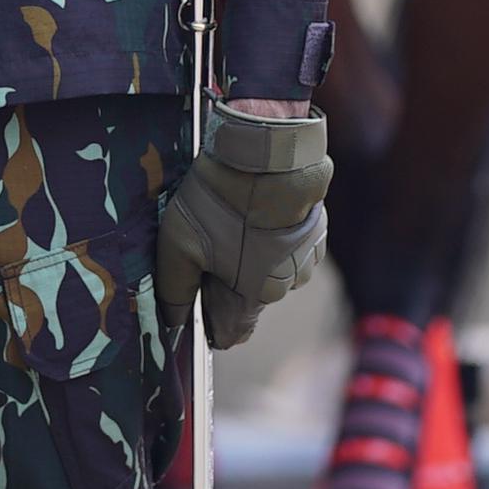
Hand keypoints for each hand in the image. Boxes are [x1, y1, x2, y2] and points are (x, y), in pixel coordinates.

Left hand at [156, 102, 331, 350]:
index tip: (197, 300)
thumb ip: (174, 292)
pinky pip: (289, 246)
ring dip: (254, 257)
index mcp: (250, 299)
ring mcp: (305, 259)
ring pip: (271, 270)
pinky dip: (274, 236)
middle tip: (208, 246)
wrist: (269, 155)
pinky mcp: (316, 232)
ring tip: (233, 222)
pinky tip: (257, 211)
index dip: (210, 322)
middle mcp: (284, 288)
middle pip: (248, 298)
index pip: (231, 334)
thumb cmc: (221, 203)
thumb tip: (173, 322)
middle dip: (228, 281)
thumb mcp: (178, 247)